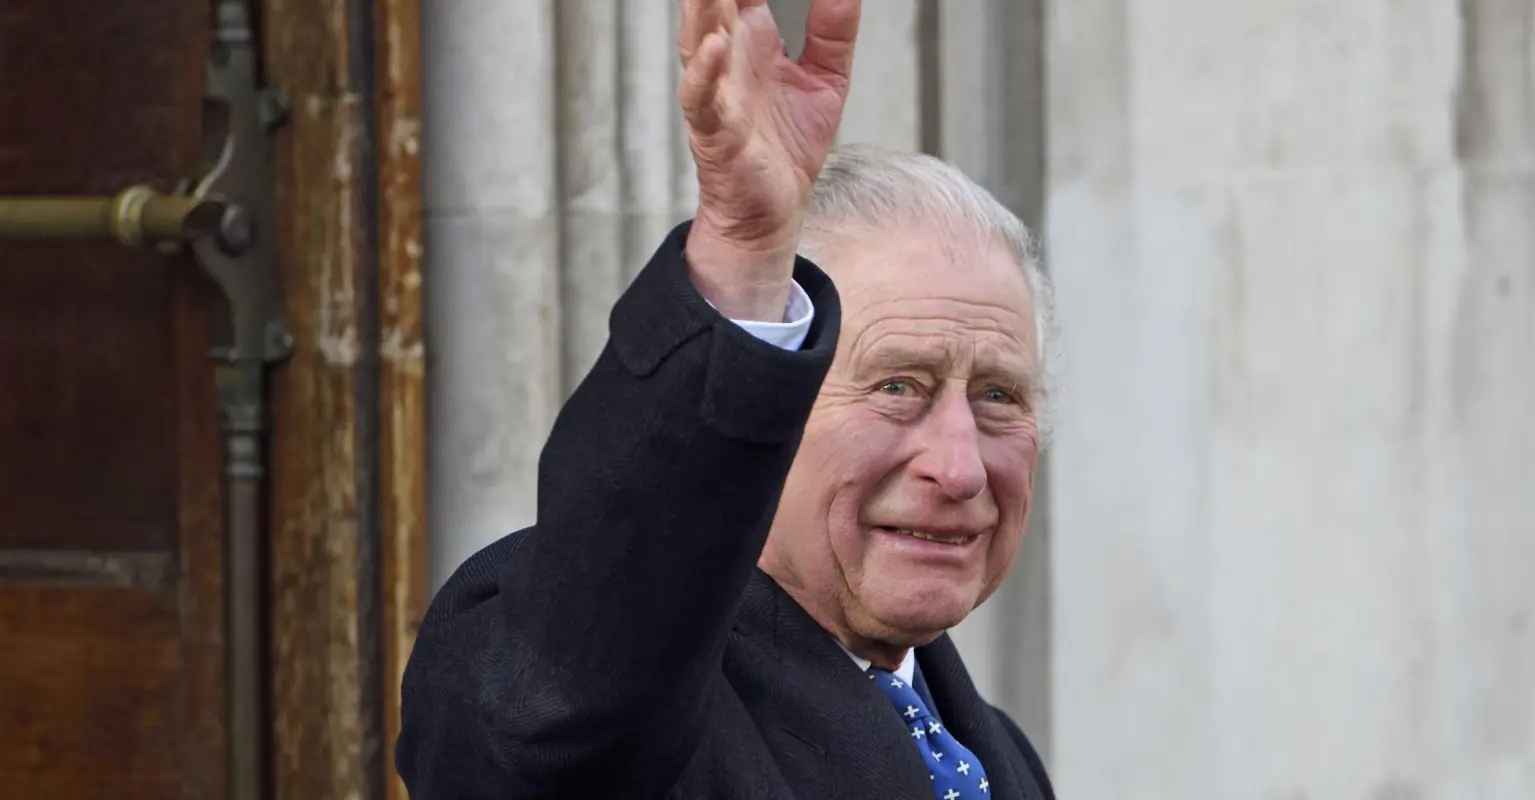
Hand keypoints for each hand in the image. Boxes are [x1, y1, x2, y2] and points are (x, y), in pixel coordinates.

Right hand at [677, 0, 860, 320]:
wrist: (775, 209)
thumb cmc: (789, 143)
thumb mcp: (826, 77)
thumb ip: (833, 29)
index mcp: (750, 36)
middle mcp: (727, 56)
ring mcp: (716, 92)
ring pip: (700, 37)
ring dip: (702, 5)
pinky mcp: (715, 132)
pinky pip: (703, 99)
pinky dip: (705, 73)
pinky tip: (714, 45)